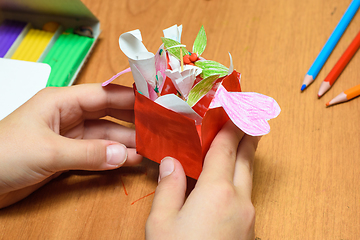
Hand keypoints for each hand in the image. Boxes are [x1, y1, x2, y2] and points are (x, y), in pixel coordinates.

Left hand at [0, 83, 141, 207]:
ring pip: (104, 136)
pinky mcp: (67, 156)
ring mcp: (69, 137)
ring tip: (150, 147)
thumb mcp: (48, 151)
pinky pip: (96, 153)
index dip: (130, 98)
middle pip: (108, 114)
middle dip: (132, 120)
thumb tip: (124, 156)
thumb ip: (88, 153)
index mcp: (61, 101)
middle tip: (158, 127)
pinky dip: (112, 157)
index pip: (103, 95)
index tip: (154, 104)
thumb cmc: (4, 155)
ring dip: (125, 142)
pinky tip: (130, 160)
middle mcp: (68, 116)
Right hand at [146, 121, 259, 239]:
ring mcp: (248, 216)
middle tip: (248, 121)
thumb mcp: (161, 221)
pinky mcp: (249, 230)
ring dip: (246, 157)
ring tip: (245, 143)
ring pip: (249, 178)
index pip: (225, 150)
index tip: (232, 112)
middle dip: (246, 138)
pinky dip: (242, 177)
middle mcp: (239, 201)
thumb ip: (168, 187)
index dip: (229, 129)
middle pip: (245, 160)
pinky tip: (233, 177)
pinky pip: (247, 194)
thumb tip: (171, 163)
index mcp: (217, 192)